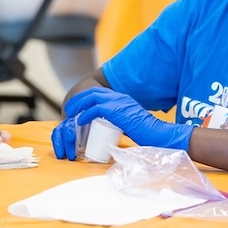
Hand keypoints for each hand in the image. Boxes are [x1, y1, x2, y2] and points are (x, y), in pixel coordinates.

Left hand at [53, 87, 191, 156]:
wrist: (158, 135)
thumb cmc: (147, 134)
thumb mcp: (130, 123)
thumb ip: (120, 122)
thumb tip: (110, 130)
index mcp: (123, 98)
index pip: (100, 93)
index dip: (86, 99)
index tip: (78, 107)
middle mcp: (120, 97)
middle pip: (93, 93)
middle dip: (79, 99)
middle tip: (69, 109)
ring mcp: (118, 102)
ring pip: (91, 98)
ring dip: (78, 105)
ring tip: (70, 114)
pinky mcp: (116, 111)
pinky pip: (95, 109)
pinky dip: (85, 114)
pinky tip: (79, 121)